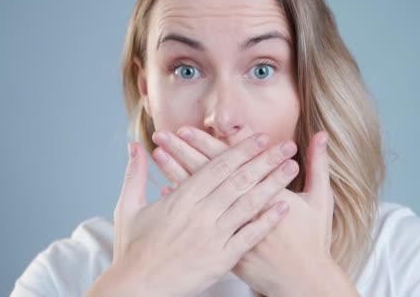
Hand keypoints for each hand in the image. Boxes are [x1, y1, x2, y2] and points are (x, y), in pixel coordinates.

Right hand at [87, 133, 299, 296]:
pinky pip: (249, 236)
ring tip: (291, 169)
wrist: (135, 287)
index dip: (242, 150)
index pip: (217, 167)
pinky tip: (284, 207)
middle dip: (265, 160)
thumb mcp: (127, 207)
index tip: (261, 137)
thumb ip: (134, 173)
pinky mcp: (220, 260)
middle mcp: (200, 214)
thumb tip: (133, 145)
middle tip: (287, 146)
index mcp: (181, 198)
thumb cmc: (131, 249)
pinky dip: (267, 221)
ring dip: (272, 184)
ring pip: (248, 204)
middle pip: (239, 180)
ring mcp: (212, 237)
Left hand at [155, 127, 357, 295]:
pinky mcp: (222, 244)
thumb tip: (323, 135)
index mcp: (262, 193)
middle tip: (163, 134)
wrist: (302, 281)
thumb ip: (319, 165)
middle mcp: (241, 208)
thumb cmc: (312, 241)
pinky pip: (194, 218)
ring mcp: (229, 228)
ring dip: (176, 172)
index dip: (206, 144)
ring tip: (158, 155)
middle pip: (205, 174)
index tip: (186, 129)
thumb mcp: (320, 200)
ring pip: (197, 194)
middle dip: (182, 151)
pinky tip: (167, 192)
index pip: (228, 161)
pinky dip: (183, 206)